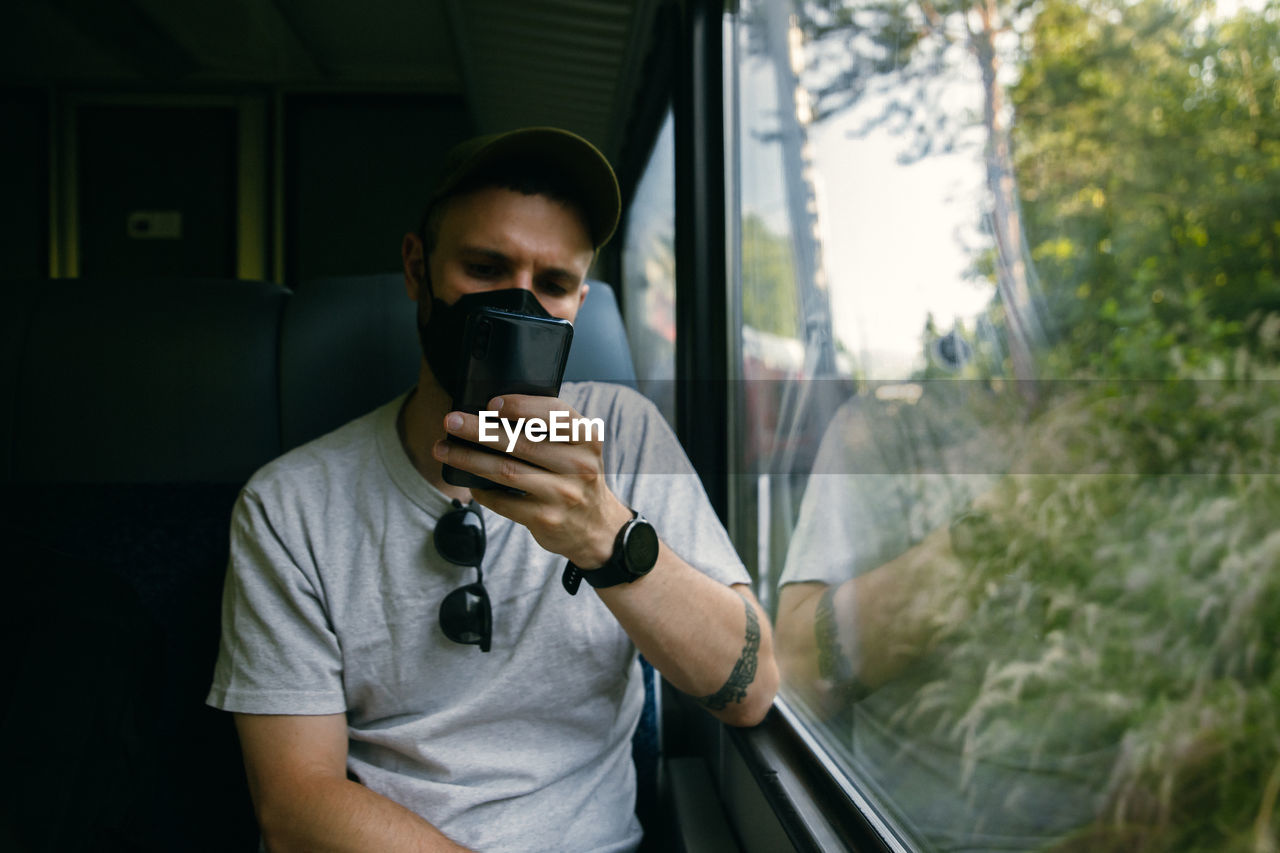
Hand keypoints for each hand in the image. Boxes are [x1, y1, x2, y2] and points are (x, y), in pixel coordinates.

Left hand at [432, 395, 631, 566]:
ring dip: (468, 458)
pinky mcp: (545, 518)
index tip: (490, 403)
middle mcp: (578, 465)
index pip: (555, 414)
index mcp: (588, 439)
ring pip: (506, 471)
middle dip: (479, 430)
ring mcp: (563, 494)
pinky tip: (468, 482)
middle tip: (451, 421)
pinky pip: (503, 501)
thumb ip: (551, 430)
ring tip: (443, 449)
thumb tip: (493, 413)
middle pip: (520, 443)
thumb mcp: (580, 449)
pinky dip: (481, 490)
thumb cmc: (577, 478)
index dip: (521, 406)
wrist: (597, 528)